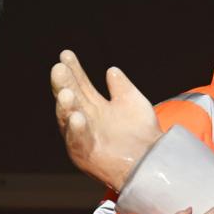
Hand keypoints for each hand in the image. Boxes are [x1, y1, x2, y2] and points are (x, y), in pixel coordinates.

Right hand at [50, 50, 160, 192]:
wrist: (154, 160)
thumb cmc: (142, 133)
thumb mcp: (133, 103)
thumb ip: (121, 87)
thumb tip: (111, 70)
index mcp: (94, 107)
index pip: (80, 85)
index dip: (74, 70)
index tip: (66, 54)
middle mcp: (85, 120)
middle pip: (71, 99)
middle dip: (64, 84)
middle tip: (59, 68)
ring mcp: (84, 138)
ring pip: (69, 120)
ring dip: (65, 106)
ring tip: (66, 93)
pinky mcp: (86, 156)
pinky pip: (78, 142)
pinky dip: (77, 131)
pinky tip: (77, 118)